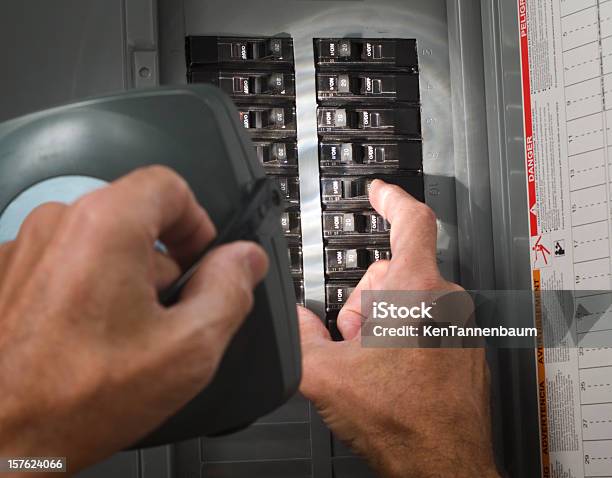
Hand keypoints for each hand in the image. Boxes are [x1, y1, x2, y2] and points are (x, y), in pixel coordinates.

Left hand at [0, 166, 267, 472]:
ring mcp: (26, 250)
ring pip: (102, 244)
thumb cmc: (78, 399)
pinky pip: (68, 265)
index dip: (198, 222)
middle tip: (170, 315)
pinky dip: (90, 291)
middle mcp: (58, 225)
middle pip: (136, 217)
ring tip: (127, 337)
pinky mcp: (8, 277)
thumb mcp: (188, 347)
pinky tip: (91, 341)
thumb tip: (245, 259)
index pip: (169, 185)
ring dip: (127, 280)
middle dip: (165, 261)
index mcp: (105, 226)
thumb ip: (230, 290)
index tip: (202, 262)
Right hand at [299, 180, 497, 477]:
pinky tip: (393, 371)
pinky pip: (428, 320)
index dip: (391, 198)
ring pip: (409, 298)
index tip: (380, 190)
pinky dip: (404, 333)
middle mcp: (447, 301)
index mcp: (417, 292)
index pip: (412, 221)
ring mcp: (460, 324)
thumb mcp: (327, 376)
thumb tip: (293, 319)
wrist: (444, 464)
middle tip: (354, 340)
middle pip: (394, 271)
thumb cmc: (403, 423)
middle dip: (365, 300)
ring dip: (383, 320)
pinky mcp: (465, 345)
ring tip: (374, 362)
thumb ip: (299, 336)